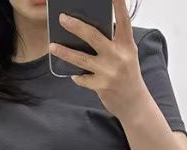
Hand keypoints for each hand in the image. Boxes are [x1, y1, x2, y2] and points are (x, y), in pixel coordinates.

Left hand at [49, 0, 150, 122]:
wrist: (134, 103)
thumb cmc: (128, 74)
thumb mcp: (127, 55)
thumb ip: (114, 42)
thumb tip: (88, 30)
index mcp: (127, 45)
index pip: (123, 21)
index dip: (119, 5)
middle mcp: (118, 56)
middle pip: (93, 37)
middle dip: (76, 26)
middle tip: (62, 18)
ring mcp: (109, 72)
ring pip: (81, 59)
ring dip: (64, 52)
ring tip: (52, 46)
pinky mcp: (101, 86)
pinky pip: (82, 78)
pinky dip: (77, 75)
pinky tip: (73, 73)